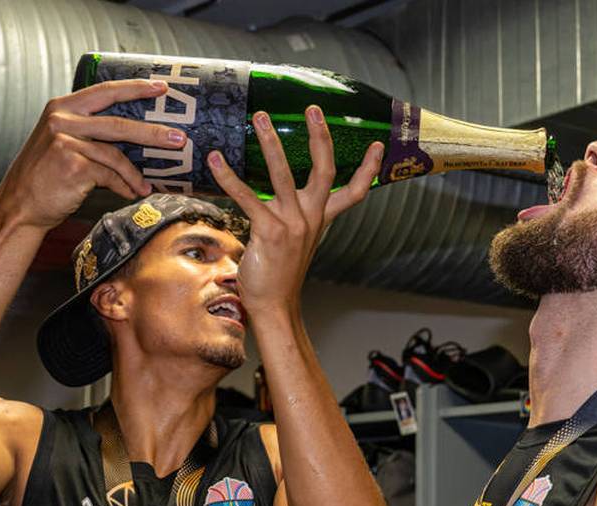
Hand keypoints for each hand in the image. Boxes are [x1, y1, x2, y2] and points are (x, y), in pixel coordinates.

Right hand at [0, 79, 187, 229]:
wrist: (19, 206)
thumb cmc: (46, 176)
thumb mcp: (61, 142)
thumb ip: (89, 131)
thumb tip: (136, 136)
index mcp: (62, 107)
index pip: (105, 91)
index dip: (135, 88)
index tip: (162, 88)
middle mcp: (62, 120)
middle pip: (119, 123)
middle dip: (153, 132)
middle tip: (178, 138)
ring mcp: (66, 142)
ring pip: (116, 154)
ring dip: (136, 173)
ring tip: (148, 185)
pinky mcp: (72, 166)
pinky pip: (110, 176)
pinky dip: (123, 186)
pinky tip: (129, 193)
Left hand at [208, 105, 381, 314]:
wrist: (273, 305)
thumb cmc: (278, 272)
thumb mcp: (294, 240)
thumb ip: (293, 216)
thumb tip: (277, 194)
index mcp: (320, 219)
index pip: (354, 192)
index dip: (369, 169)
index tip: (379, 145)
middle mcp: (311, 218)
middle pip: (325, 171)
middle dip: (320, 137)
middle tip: (312, 109)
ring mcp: (292, 225)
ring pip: (285, 176)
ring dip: (272, 144)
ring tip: (260, 118)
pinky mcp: (269, 232)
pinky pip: (248, 198)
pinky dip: (230, 178)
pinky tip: (216, 161)